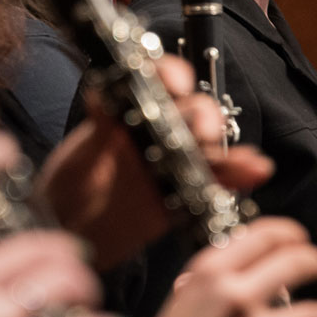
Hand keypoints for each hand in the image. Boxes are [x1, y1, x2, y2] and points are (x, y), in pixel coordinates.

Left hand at [39, 53, 274, 268]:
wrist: (65, 241)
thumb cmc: (61, 195)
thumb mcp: (77, 159)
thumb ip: (96, 132)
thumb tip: (103, 94)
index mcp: (127, 116)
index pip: (156, 84)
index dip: (171, 76)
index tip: (175, 82)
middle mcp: (153, 136)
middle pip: (190, 114)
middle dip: (203, 115)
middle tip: (201, 128)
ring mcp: (170, 167)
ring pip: (208, 149)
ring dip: (227, 148)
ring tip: (242, 156)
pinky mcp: (180, 200)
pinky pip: (213, 185)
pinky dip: (236, 177)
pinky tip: (255, 171)